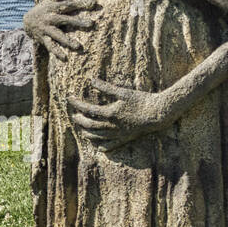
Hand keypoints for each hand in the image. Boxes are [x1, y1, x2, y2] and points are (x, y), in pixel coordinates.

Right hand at [23, 0, 100, 61]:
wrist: (27, 20)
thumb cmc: (44, 8)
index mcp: (54, 7)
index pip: (70, 4)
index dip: (81, 3)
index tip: (94, 2)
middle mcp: (51, 18)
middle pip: (66, 19)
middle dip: (78, 22)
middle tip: (91, 24)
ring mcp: (47, 29)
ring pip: (58, 35)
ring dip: (67, 41)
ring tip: (78, 46)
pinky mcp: (44, 39)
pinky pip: (51, 46)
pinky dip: (57, 52)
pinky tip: (64, 58)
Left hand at [67, 77, 197, 149]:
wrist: (157, 113)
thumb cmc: (141, 100)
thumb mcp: (123, 92)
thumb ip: (105, 87)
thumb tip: (90, 79)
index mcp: (110, 113)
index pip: (88, 110)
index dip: (77, 104)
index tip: (69, 99)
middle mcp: (112, 126)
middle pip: (90, 126)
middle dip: (80, 121)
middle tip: (74, 116)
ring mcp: (118, 134)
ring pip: (98, 137)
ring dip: (88, 134)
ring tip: (82, 130)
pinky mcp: (125, 138)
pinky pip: (110, 146)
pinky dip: (102, 146)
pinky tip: (97, 146)